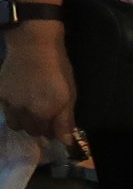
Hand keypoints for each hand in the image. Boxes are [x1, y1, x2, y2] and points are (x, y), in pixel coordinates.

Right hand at [0, 25, 75, 140]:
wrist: (33, 46)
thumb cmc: (57, 69)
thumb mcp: (69, 94)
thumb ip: (65, 120)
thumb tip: (65, 141)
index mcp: (44, 113)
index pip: (48, 134)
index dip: (53, 130)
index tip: (55, 123)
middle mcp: (24, 112)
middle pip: (31, 131)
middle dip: (39, 127)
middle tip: (44, 116)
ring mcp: (10, 104)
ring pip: (16, 124)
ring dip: (24, 122)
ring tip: (30, 111)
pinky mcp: (0, 95)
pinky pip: (5, 112)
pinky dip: (12, 112)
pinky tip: (19, 101)